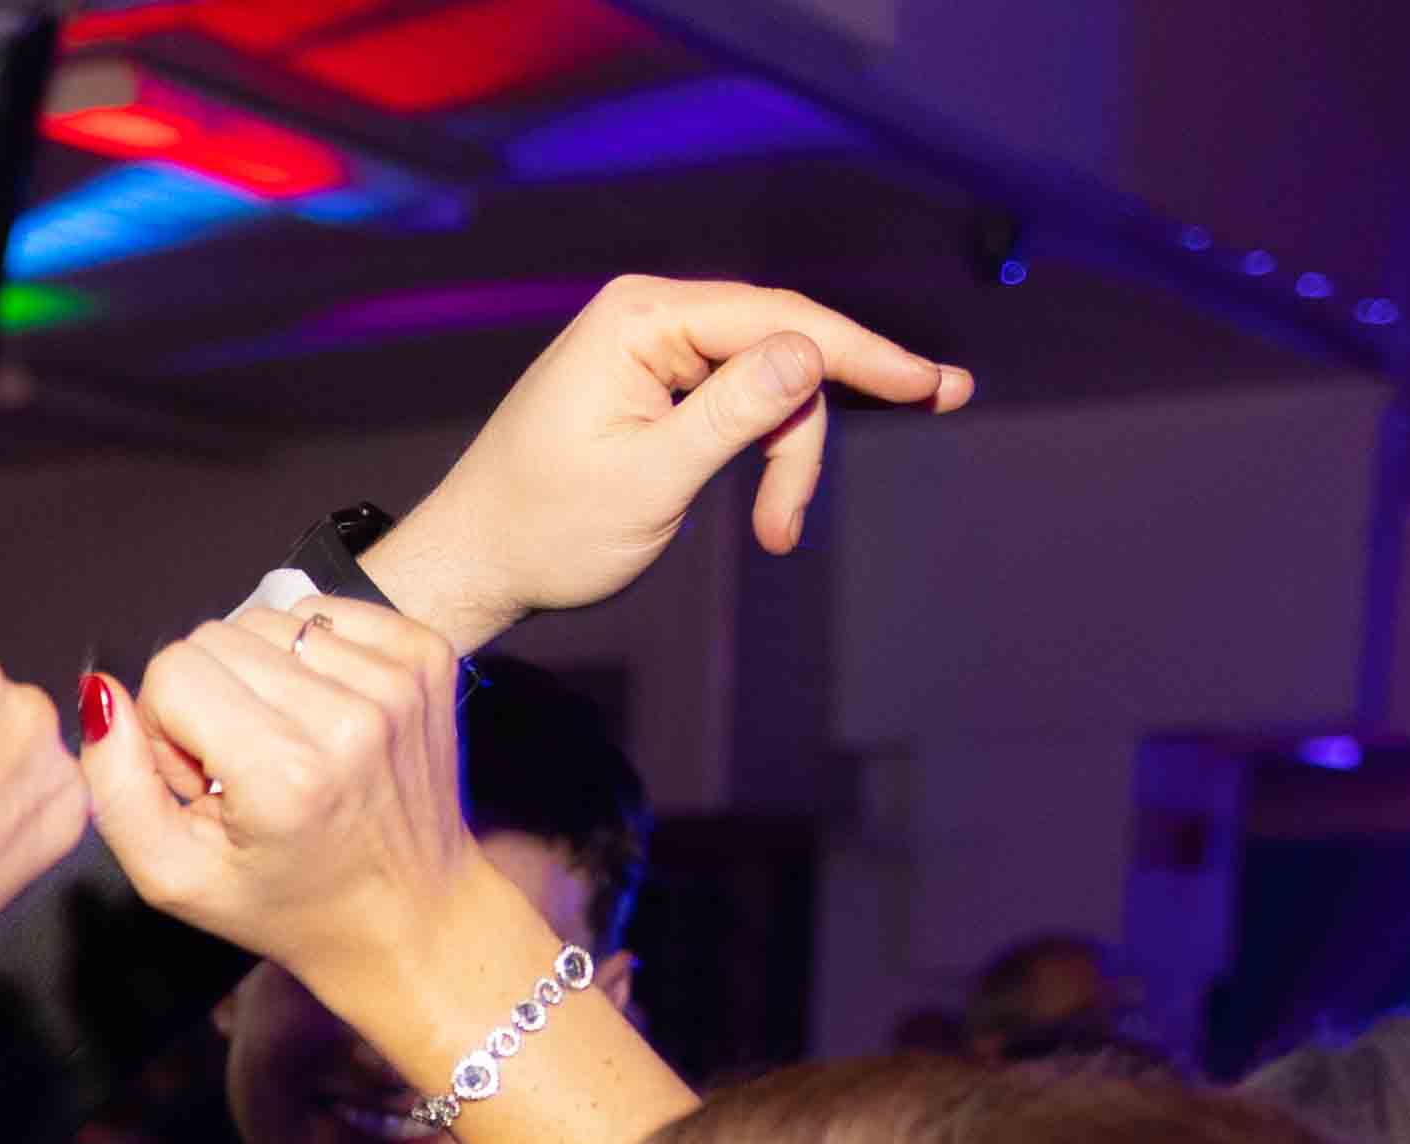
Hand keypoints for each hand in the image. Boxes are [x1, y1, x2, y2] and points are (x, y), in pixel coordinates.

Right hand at [82, 597, 493, 1020]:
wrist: (411, 914)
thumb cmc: (292, 904)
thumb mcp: (176, 877)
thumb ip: (117, 787)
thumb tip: (100, 693)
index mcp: (285, 772)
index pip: (174, 670)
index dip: (168, 726)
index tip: (202, 780)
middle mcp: (349, 716)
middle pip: (218, 636)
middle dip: (211, 697)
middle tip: (242, 767)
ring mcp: (397, 680)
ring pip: (270, 620)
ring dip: (261, 677)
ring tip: (285, 746)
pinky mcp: (426, 655)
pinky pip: (326, 612)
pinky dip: (311, 657)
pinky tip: (322, 719)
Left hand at [370, 276, 970, 651]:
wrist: (473, 564)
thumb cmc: (544, 532)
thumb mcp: (650, 481)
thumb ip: (731, 414)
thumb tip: (808, 350)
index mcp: (640, 319)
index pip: (778, 317)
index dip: (863, 350)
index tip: (931, 385)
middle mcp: (647, 314)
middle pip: (780, 342)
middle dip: (834, 404)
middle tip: (935, 411)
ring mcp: (650, 346)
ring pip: (765, 380)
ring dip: (787, 454)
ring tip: (779, 532)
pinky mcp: (653, 382)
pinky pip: (736, 399)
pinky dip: (763, 451)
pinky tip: (775, 509)